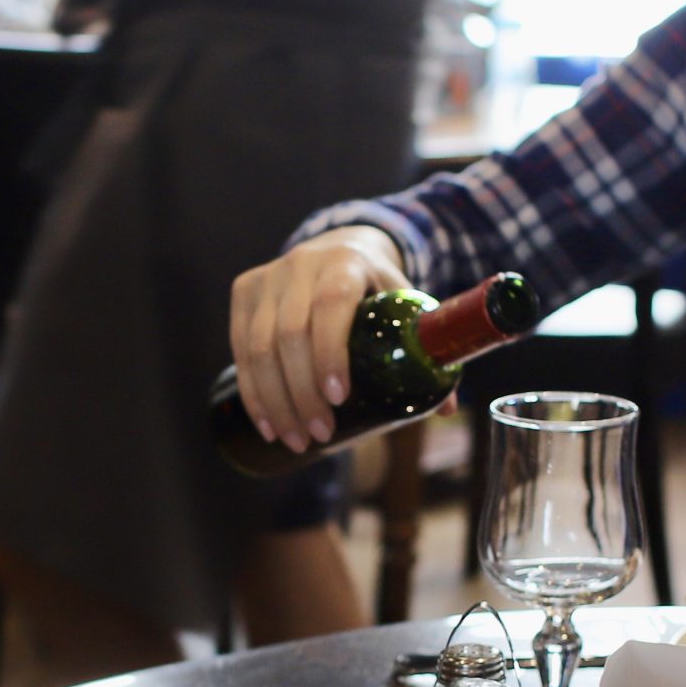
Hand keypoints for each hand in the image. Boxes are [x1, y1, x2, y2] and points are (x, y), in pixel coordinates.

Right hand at [227, 226, 407, 453]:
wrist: (338, 246)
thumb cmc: (378, 287)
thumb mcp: (406, 304)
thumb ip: (425, 349)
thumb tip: (446, 408)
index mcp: (346, 262)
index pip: (331, 305)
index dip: (330, 353)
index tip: (339, 398)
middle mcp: (301, 264)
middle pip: (289, 334)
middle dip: (303, 393)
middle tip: (321, 434)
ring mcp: (267, 277)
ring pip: (257, 346)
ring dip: (275, 401)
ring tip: (296, 440)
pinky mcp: (244, 292)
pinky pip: (239, 348)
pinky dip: (252, 392)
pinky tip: (267, 424)